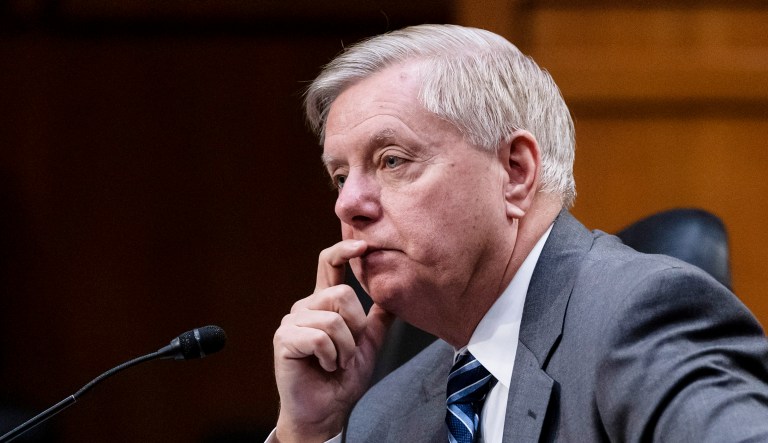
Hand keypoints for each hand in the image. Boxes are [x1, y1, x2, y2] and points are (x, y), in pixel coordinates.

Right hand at [273, 240, 393, 441]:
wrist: (327, 410)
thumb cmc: (342, 379)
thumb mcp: (368, 345)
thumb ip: (378, 319)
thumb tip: (394, 295)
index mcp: (323, 303)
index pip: (329, 264)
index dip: (344, 250)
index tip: (363, 244)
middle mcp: (305, 306)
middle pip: (341, 294)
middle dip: (355, 327)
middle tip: (348, 351)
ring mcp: (292, 321)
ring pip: (333, 319)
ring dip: (344, 348)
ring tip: (337, 362)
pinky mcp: (284, 339)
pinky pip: (320, 338)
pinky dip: (331, 356)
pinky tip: (325, 366)